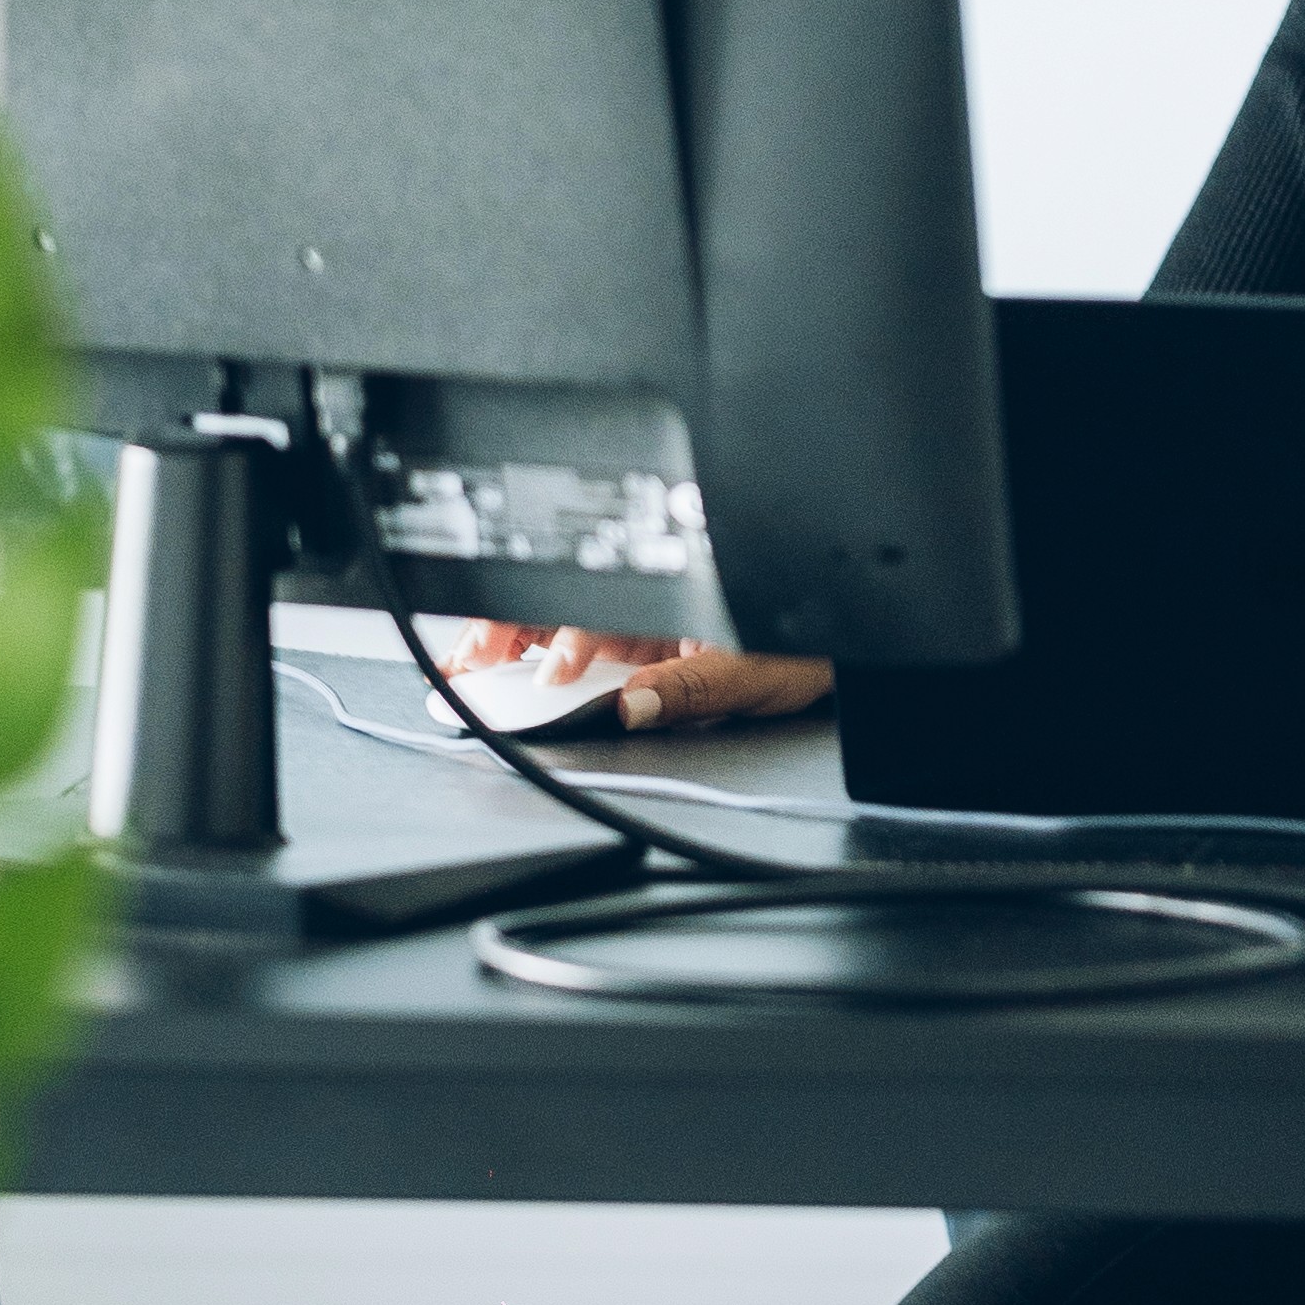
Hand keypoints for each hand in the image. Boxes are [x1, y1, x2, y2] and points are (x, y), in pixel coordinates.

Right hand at [431, 620, 836, 733]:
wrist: (838, 648)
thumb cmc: (803, 646)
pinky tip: (514, 676)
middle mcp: (646, 608)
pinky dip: (542, 663)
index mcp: (667, 598)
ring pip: (559, 630)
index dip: (547, 639)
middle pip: (558, 612)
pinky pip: (582, 654)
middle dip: (503, 632)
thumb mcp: (748, 671)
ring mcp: (639, 628)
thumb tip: (631, 707)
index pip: (588, 611)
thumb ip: (688, 690)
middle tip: (466, 664)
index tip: (524, 669)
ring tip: (471, 669)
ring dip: (513, 646)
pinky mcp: (642, 651)